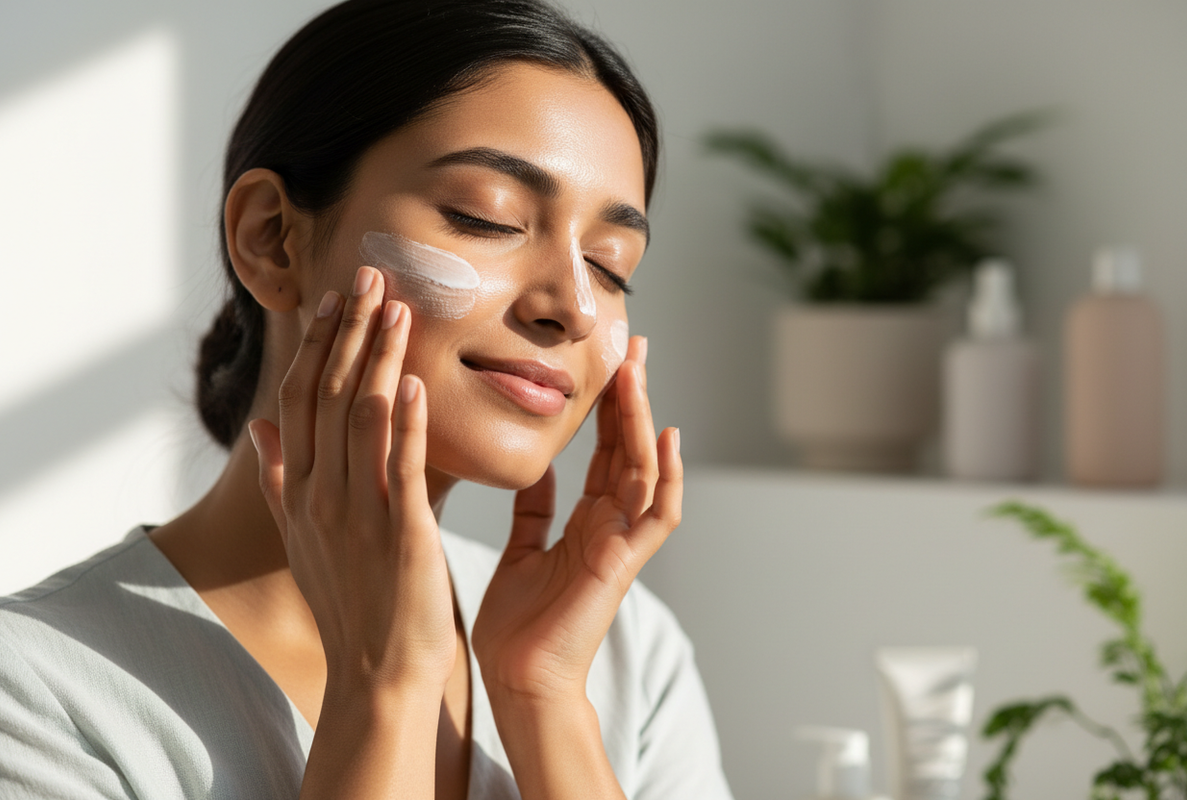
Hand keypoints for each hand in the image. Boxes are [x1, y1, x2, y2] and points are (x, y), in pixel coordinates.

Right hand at [248, 266, 455, 695]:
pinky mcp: (401, 533)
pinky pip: (401, 468)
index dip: (318, 346)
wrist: (374, 670)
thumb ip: (280, 479)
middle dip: (350, 332)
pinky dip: (407, 421)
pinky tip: (416, 381)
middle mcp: (321, 494)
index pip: (300, 400)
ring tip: (398, 307)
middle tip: (371, 276)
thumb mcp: (300, 538)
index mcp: (300, 490)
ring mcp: (358, 513)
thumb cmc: (346, 601)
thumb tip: (260, 427)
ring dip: (380, 358)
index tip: (336, 300)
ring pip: (363, 418)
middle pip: (328, 395)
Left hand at [471, 337, 682, 703]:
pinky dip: (667, 478)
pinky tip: (668, 438)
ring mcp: (622, 542)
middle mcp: (610, 525)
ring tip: (637, 371)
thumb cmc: (519, 626)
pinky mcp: (623, 563)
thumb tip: (534, 469)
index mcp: (587, 521)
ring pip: (644, 468)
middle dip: (630, 397)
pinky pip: (658, 515)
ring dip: (642, 419)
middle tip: (631, 344)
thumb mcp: (521, 550)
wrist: (519, 681)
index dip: (606, 406)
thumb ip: (534, 511)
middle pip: (628, 448)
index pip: (604, 450)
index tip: (605, 362)